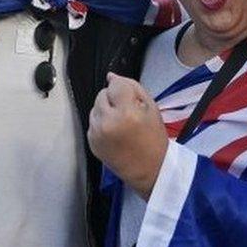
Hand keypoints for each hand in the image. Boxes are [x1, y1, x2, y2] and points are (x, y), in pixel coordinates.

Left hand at [87, 73, 168, 199]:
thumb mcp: (152, 107)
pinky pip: (92, 122)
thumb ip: (132, 87)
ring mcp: (97, 133)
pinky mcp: (91, 142)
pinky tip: (115, 133)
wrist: (150, 170)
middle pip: (102, 94)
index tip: (130, 97)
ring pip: (95, 107)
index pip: (115, 84)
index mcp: (126, 113)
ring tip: (121, 124)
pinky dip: (101, 123)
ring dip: (106, 110)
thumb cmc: (154, 139)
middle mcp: (108, 122)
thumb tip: (112, 76)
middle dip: (113, 99)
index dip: (123, 88)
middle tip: (128, 113)